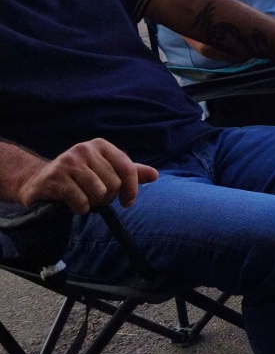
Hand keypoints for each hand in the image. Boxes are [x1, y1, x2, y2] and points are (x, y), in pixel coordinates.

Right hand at [16, 141, 157, 214]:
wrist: (39, 182)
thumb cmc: (78, 178)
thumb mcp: (105, 172)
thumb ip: (129, 173)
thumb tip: (155, 175)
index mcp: (101, 145)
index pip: (128, 168)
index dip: (132, 189)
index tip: (127, 202)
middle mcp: (85, 149)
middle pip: (113, 184)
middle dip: (106, 198)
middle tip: (94, 198)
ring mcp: (69, 162)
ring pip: (98, 193)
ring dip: (92, 204)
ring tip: (82, 198)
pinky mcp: (56, 177)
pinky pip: (81, 201)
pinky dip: (79, 208)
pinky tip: (70, 203)